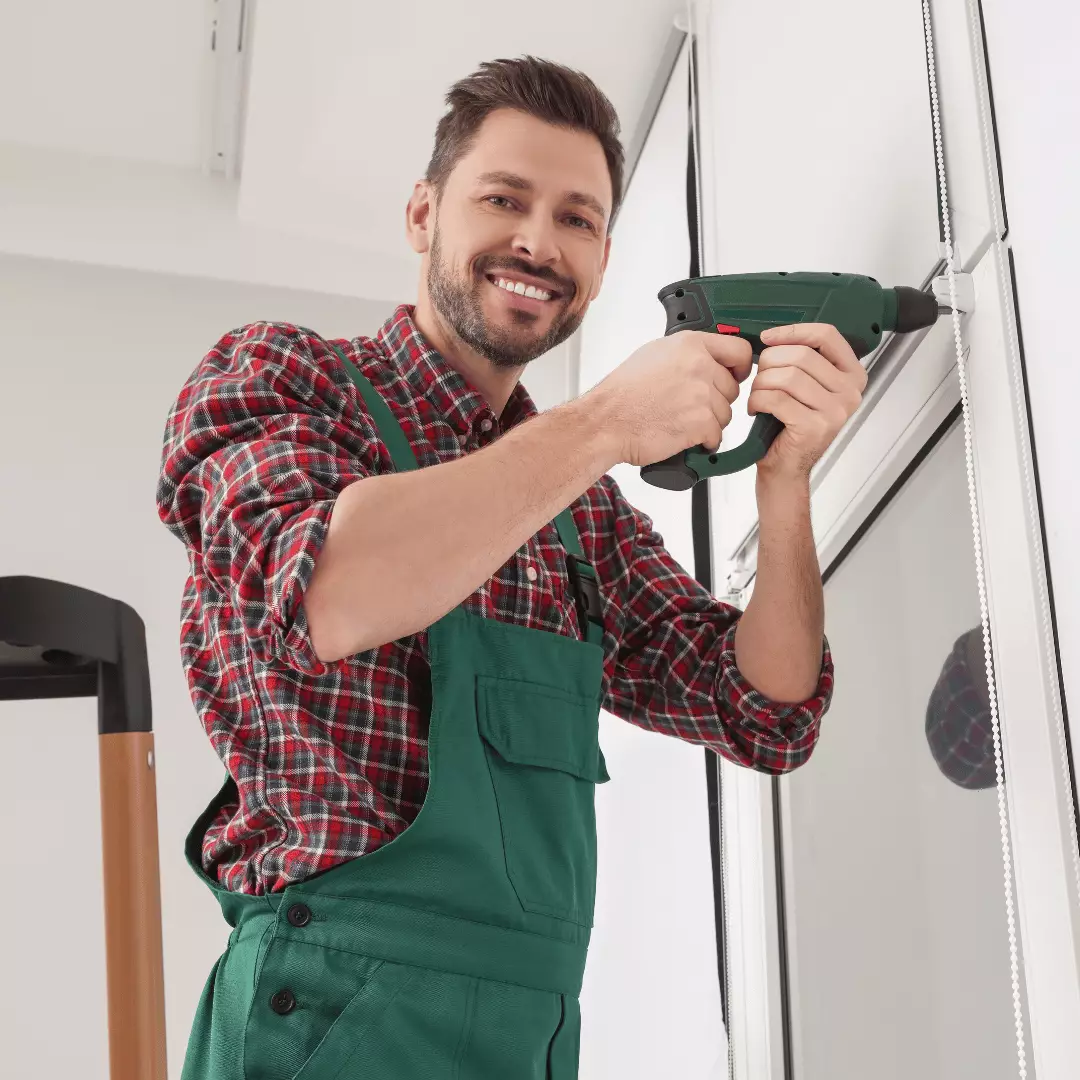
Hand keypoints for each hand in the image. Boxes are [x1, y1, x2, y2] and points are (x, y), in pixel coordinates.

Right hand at [594, 331, 752, 466]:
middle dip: (716, 401)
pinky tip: (683, 435)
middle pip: (732, 388)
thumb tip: (710, 358)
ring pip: (726, 414)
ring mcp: (701, 394)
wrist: (606, 422)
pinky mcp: (701, 422)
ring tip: (680, 421)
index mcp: (689, 344)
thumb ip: (687, 353)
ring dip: (708, 423)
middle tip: (690, 407)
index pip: (739, 350)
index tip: (733, 376)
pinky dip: (703, 441)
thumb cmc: (622, 394)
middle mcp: (699, 365)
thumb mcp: (654, 355)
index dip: (739, 367)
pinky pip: (716, 435)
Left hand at [749, 323, 867, 481]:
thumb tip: (775, 334)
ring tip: (759, 396)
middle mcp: (850, 391)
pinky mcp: (815, 427)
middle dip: (770, 362)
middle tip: (760, 378)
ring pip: (787, 376)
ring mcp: (836, 410)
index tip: (768, 337)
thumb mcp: (804, 386)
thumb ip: (802, 359)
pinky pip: (777, 399)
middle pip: (801, 354)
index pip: (826, 335)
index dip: (793, 331)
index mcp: (852, 375)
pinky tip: (757, 409)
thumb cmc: (790, 425)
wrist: (786, 467)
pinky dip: (758, 401)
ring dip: (762, 384)